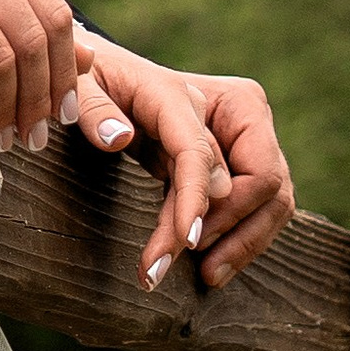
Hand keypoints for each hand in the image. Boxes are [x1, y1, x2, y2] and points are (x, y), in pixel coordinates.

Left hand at [72, 38, 296, 291]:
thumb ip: (92, 107)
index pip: (205, 153)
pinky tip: (212, 267)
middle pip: (260, 179)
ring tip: (207, 277)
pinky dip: (240, 236)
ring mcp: (244, 136)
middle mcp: (231, 111)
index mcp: (184, 92)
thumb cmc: (91, 78)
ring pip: (271, 197)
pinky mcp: (242, 161)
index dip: (198, 200)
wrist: (112, 73)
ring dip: (243, 241)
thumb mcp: (78, 85)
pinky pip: (257, 204)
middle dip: (229, 228)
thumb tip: (117, 138)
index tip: (186, 242)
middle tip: (183, 267)